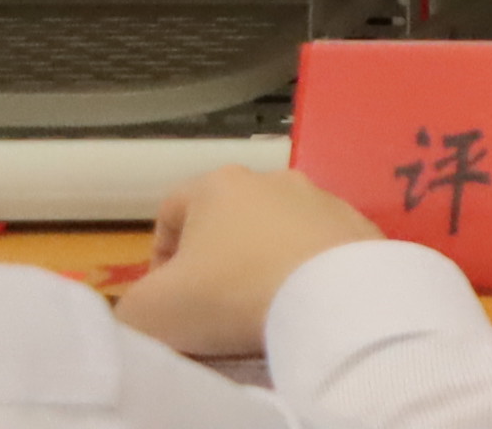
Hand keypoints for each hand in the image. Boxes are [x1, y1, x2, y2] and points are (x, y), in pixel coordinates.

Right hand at [111, 166, 380, 362]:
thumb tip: (146, 305)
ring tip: (258, 308)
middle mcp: (274, 179)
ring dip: (262, 263)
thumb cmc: (228, 295)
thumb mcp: (149, 312)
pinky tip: (300, 304)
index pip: (171, 209)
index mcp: (218, 185)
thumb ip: (131, 304)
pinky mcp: (359, 228)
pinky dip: (304, 272)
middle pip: (228, 219)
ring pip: (277, 232)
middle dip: (215, 259)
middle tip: (210, 305)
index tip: (165, 295)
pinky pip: (319, 249)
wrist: (330, 301)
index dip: (159, 254)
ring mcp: (324, 200)